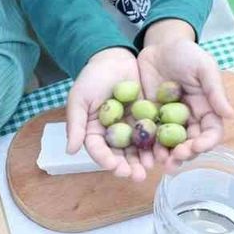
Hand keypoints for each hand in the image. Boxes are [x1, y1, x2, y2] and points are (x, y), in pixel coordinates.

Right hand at [66, 47, 148, 180]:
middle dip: (128, 167)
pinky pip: (153, 134)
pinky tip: (163, 151)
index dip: (106, 160)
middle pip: (120, 155)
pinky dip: (157, 144)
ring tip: (150, 168)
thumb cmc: (92, 77)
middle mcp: (114, 134)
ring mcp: (131, 127)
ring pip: (137, 149)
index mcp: (95, 132)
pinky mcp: (148, 119)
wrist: (114, 57)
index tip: (114, 167)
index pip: (99, 150)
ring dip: (143, 160)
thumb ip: (76, 124)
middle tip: (137, 176)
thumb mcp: (79, 98)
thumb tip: (70, 151)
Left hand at [137, 21, 233, 169]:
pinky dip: (147, 146)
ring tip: (159, 162)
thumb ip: (215, 89)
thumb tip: (230, 115)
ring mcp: (168, 121)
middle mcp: (189, 119)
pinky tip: (142, 153)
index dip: (206, 142)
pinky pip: (149, 136)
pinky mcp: (150, 118)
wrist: (158, 45)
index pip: (211, 132)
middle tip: (175, 158)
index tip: (197, 146)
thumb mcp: (203, 66)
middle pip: (191, 144)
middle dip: (185, 154)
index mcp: (207, 109)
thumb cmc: (186, 52)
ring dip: (166, 156)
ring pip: (170, 145)